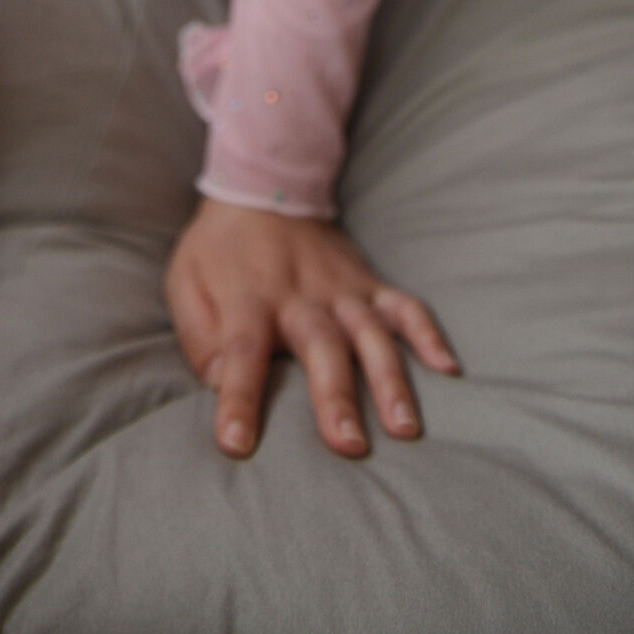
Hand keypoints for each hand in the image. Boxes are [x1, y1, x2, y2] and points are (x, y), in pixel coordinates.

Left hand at [164, 195, 458, 460]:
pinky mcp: (368, 284)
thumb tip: (215, 382)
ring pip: (370, 334)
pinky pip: (404, 306)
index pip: (241, 353)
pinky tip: (448, 368)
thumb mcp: (185, 280)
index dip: (238, 398)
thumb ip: (197, 333)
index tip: (237, 444)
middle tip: (349, 446)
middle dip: (335, 396)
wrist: (263, 188)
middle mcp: (299, 296)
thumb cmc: (218, 249)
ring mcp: (341, 289)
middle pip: (320, 347)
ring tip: (405, 427)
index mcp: (249, 299)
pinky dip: (428, 334)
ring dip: (389, 379)